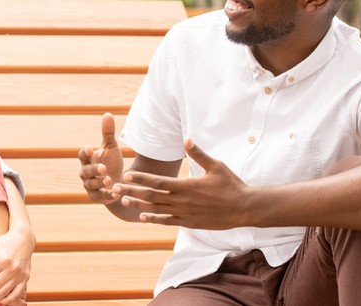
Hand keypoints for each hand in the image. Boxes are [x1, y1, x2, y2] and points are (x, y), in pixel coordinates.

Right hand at [78, 113, 124, 203]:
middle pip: (85, 171)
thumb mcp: (111, 147)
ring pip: (91, 185)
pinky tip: (115, 193)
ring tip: (109, 180)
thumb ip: (108, 133)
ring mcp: (90, 185)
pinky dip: (107, 196)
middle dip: (94, 169)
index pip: (82, 155)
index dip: (85, 152)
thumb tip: (107, 114)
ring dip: (99, 183)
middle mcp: (86, 172)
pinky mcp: (96, 197)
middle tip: (103, 168)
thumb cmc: (111, 163)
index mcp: (88, 159)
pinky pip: (99, 197)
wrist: (117, 183)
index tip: (90, 148)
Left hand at [111, 138, 248, 229]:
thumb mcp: (216, 166)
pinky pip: (167, 222)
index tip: (128, 174)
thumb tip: (186, 138)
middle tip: (116, 187)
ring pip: (156, 210)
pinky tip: (142, 217)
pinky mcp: (189, 223)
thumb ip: (198, 154)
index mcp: (187, 186)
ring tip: (124, 200)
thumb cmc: (231, 184)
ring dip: (139, 205)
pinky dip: (154, 219)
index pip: (159, 181)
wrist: (245, 208)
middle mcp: (183, 201)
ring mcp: (185, 213)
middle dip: (133, 190)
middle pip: (152, 196)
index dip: (142, 178)